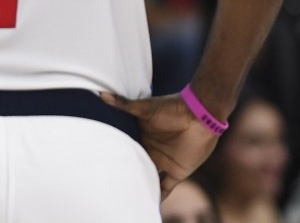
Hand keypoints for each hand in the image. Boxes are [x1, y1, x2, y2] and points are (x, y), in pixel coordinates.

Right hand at [100, 92, 218, 199]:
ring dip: (141, 186)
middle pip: (135, 165)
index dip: (114, 157)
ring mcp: (163, 161)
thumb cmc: (171, 108)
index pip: (125, 150)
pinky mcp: (177, 171)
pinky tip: (151, 205)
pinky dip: (159, 197)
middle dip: (125, 174)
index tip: (99, 165)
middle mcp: (150, 150)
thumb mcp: (144, 108)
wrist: (200, 115)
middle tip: (109, 185)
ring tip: (126, 197)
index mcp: (140, 136)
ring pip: (149, 178)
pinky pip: (166, 187)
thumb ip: (123, 104)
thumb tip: (101, 94)